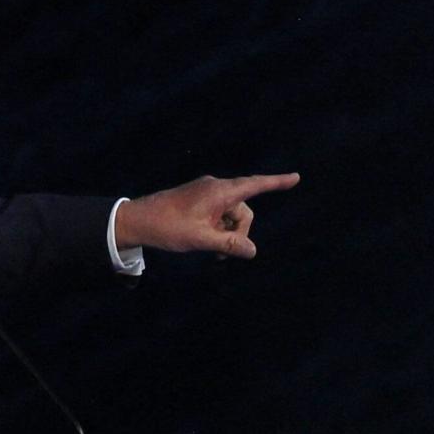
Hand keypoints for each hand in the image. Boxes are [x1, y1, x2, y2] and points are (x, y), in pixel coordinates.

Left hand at [114, 170, 300, 257]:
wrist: (137, 220)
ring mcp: (206, 193)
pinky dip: (219, 229)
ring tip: (212, 251)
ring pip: (232, 215)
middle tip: (222, 255)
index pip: (255, 185)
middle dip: (240, 232)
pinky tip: (207, 242)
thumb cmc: (168, 228)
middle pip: (244, 210)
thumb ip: (230, 244)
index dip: (277, 183)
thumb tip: (252, 250)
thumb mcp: (202, 240)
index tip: (296, 178)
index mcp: (219, 192)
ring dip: (228, 234)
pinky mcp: (199, 200)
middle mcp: (215, 188)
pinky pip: (219, 214)